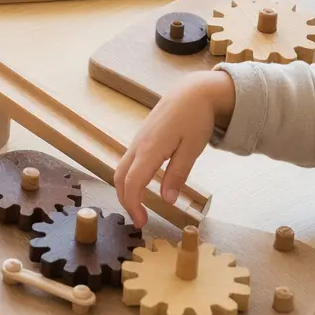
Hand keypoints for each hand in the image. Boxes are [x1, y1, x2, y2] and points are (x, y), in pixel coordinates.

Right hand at [113, 70, 235, 227]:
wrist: (190, 92)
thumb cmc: (195, 118)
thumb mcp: (192, 148)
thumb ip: (178, 174)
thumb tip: (167, 199)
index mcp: (150, 149)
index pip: (132, 182)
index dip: (133, 205)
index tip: (142, 222)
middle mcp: (137, 146)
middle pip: (119, 178)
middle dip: (125, 201)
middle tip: (140, 219)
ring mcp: (136, 142)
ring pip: (120, 170)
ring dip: (125, 190)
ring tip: (140, 206)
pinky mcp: (140, 140)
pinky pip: (127, 162)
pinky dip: (129, 179)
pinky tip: (142, 186)